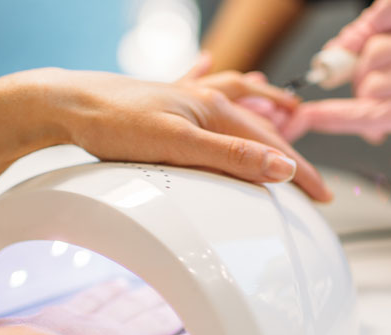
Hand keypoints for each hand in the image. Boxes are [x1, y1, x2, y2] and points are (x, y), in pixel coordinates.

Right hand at [0, 281, 196, 334]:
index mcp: (54, 321)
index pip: (86, 302)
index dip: (105, 293)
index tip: (117, 286)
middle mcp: (90, 327)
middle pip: (128, 307)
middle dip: (148, 299)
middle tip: (164, 292)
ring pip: (155, 324)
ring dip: (174, 317)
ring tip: (189, 312)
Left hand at [11, 63, 330, 201]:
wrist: (68, 104)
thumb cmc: (115, 121)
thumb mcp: (178, 144)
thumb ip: (230, 157)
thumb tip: (281, 168)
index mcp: (215, 110)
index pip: (271, 146)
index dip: (300, 172)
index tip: (322, 197)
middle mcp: (206, 103)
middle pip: (261, 132)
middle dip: (290, 157)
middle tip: (312, 187)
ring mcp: (187, 105)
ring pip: (240, 116)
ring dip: (267, 124)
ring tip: (287, 125)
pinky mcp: (169, 112)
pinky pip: (210, 107)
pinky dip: (227, 104)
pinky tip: (222, 82)